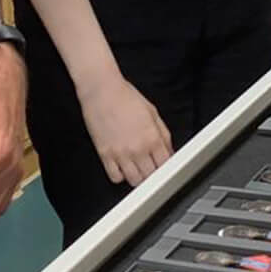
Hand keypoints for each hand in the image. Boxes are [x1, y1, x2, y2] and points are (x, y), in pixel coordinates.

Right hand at [77, 71, 172, 187]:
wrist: (102, 90)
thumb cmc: (125, 96)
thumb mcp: (152, 112)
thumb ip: (163, 134)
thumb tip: (169, 150)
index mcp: (152, 137)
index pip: (166, 165)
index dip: (167, 168)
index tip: (165, 167)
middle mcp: (137, 148)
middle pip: (151, 176)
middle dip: (154, 174)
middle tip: (151, 169)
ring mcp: (120, 154)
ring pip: (134, 181)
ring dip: (138, 178)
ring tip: (138, 169)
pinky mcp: (104, 155)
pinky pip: (115, 177)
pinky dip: (120, 176)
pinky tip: (122, 167)